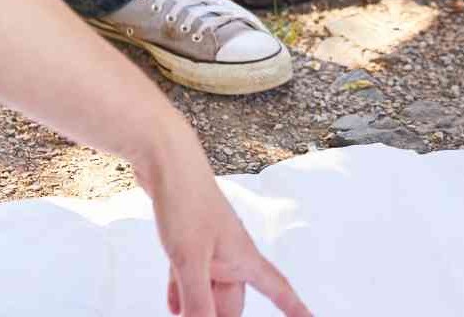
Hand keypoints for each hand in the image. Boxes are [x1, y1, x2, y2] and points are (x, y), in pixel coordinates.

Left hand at [136, 127, 311, 316]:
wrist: (166, 161)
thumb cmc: (186, 201)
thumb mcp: (190, 260)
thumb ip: (197, 299)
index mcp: (245, 258)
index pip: (279, 291)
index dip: (296, 310)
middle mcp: (232, 255)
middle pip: (233, 302)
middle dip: (220, 316)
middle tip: (196, 316)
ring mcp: (211, 249)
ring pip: (209, 291)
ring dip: (195, 307)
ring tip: (180, 315)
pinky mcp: (189, 242)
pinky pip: (189, 278)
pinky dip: (182, 295)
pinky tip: (173, 308)